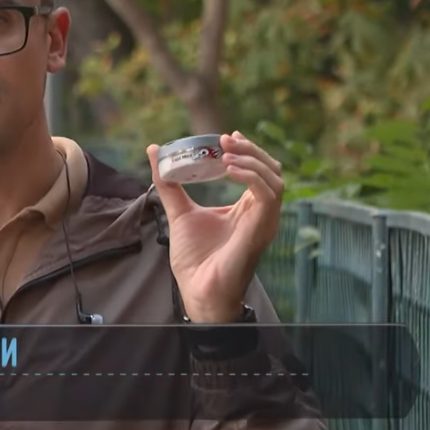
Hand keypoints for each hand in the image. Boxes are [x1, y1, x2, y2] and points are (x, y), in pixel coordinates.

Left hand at [146, 131, 283, 322]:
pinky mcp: (260, 231)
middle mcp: (260, 214)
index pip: (259, 171)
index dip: (248, 150)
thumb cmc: (194, 259)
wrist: (196, 291)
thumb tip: (154, 153)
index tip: (226, 137)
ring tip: (226, 153)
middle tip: (226, 139)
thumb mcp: (179, 212)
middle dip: (251, 150)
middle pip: (272, 170)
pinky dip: (251, 178)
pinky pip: (267, 196)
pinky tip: (229, 170)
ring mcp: (264, 222)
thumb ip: (169, 184)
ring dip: (252, 160)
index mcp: (246, 209)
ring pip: (275, 179)